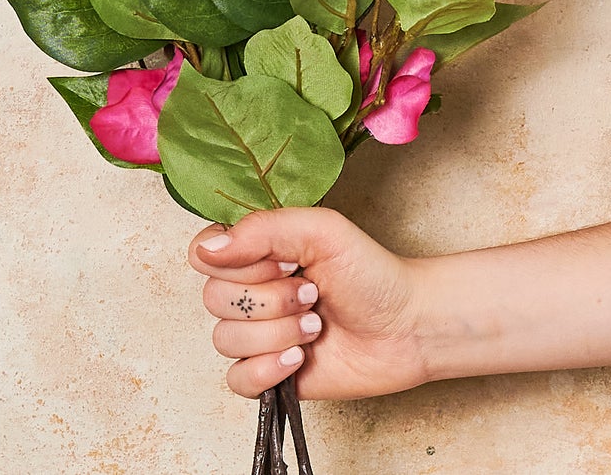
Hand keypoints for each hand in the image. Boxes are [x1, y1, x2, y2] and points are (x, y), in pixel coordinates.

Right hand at [188, 206, 428, 399]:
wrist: (407, 326)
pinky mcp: (269, 374)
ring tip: (316, 325)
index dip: (236, 262)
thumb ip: (263, 230)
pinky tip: (300, 359)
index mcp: (258, 251)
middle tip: (311, 293)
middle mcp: (252, 290)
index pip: (203, 253)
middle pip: (213, 298)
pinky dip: (266, 370)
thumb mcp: (322, 231)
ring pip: (225, 339)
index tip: (281, 262)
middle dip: (269, 299)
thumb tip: (208, 249)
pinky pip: (236, 379)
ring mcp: (259, 334)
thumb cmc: (371, 271)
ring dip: (277, 333)